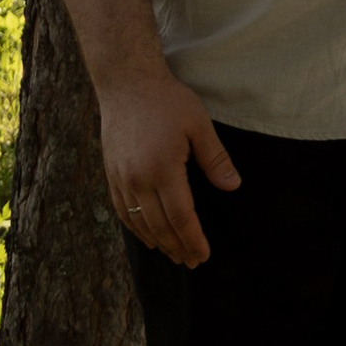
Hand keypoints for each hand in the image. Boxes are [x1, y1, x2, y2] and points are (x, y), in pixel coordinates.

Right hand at [99, 65, 238, 267]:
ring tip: (174, 255)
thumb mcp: (198, 125)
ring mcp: (122, 179)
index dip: (194, 239)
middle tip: (192, 261)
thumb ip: (215, 159)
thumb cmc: (167, 101)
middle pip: (160, 226)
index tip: (204, 254)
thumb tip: (233, 186)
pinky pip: (123, 212)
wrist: (126, 83)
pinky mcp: (112, 175)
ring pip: (140, 224)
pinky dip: (136, 230)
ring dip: (158, 243)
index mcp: (163, 169)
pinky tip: (148, 237)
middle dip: (178, 248)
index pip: (181, 217)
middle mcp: (139, 180)